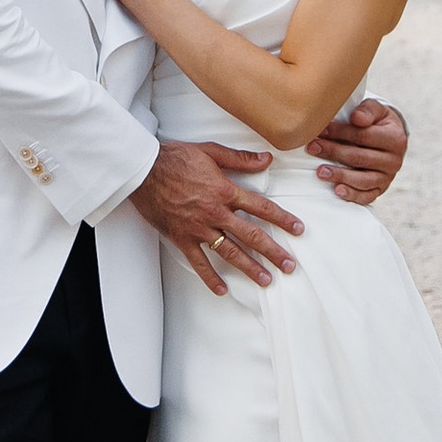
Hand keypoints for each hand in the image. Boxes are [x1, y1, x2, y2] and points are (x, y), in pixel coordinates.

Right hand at [132, 138, 302, 294]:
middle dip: (272, 251)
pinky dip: (210, 277)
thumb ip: (240, 159)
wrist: (143, 171)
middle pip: (250, 235)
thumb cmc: (175, 158)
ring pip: (229, 252)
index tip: (298, 229)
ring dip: (249, 267)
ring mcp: (199, 228)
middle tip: (289, 265)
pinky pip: (199, 262)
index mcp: (225, 191)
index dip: (282, 219)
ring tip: (266, 280)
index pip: (261, 208)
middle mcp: (216, 213)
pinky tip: (222, 290)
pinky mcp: (182, 238)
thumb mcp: (210, 152)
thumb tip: (266, 159)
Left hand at [312, 97, 406, 206]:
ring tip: (320, 172)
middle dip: (334, 152)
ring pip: (363, 180)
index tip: (321, 130)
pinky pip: (366, 196)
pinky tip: (337, 191)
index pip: (364, 136)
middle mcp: (394, 161)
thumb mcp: (377, 110)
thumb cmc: (377, 122)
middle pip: (360, 158)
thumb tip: (356, 118)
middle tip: (313, 148)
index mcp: (395, 139)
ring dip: (340, 176)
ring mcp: (388, 178)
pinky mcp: (380, 190)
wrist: (390, 140)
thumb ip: (367, 110)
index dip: (341, 133)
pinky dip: (352, 195)